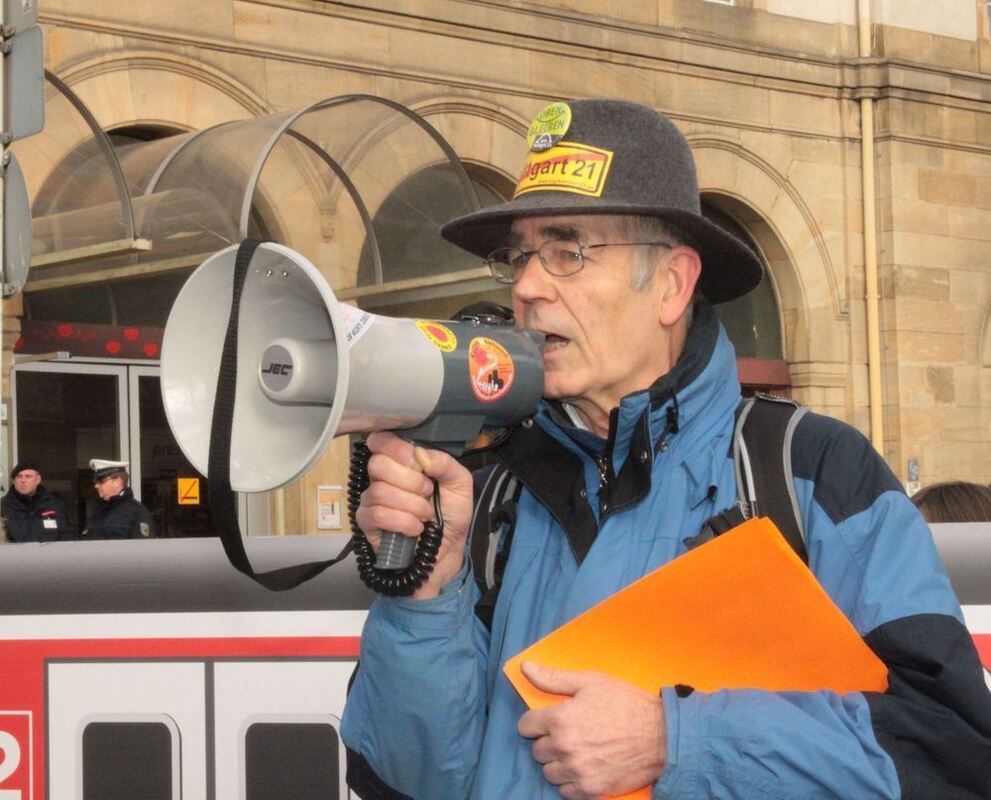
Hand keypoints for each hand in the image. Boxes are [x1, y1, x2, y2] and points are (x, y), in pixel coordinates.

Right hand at [355, 431, 473, 598]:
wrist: (448, 550)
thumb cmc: (451, 513)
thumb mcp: (460, 484)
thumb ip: (446, 464)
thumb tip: (421, 454)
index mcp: (402, 461)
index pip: (381, 440)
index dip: (396, 448)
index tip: (416, 463)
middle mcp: (382, 477)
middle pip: (378, 464)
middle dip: (410, 481)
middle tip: (428, 493)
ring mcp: (371, 499)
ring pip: (380, 491)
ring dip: (411, 505)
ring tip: (426, 515)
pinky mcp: (367, 523)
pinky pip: (377, 515)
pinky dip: (402, 522)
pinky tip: (415, 529)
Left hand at [517, 661, 665, 798]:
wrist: (661, 736)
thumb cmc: (626, 704)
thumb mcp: (590, 682)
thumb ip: (553, 678)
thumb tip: (526, 667)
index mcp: (560, 718)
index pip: (526, 726)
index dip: (536, 722)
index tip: (548, 721)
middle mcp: (564, 747)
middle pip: (537, 750)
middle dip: (549, 741)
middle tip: (570, 734)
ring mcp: (577, 771)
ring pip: (549, 772)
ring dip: (559, 763)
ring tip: (578, 751)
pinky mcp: (590, 790)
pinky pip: (565, 791)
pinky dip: (572, 781)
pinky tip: (585, 767)